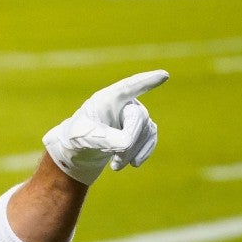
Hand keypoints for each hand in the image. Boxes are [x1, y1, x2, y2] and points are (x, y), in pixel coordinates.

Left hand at [42, 70, 167, 184]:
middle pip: (137, 117)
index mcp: (107, 98)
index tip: (164, 75)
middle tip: (116, 163)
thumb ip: (104, 138)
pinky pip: (151, 137)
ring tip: (115, 166)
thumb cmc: (77, 137)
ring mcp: (134, 114)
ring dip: (132, 151)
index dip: (146, 81)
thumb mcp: (84, 138)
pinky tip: (134, 163)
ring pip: (145, 130)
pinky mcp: (141, 128)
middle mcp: (124, 102)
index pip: (129, 87)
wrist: (80, 149)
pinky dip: (144, 152)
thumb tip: (128, 143)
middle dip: (129, 141)